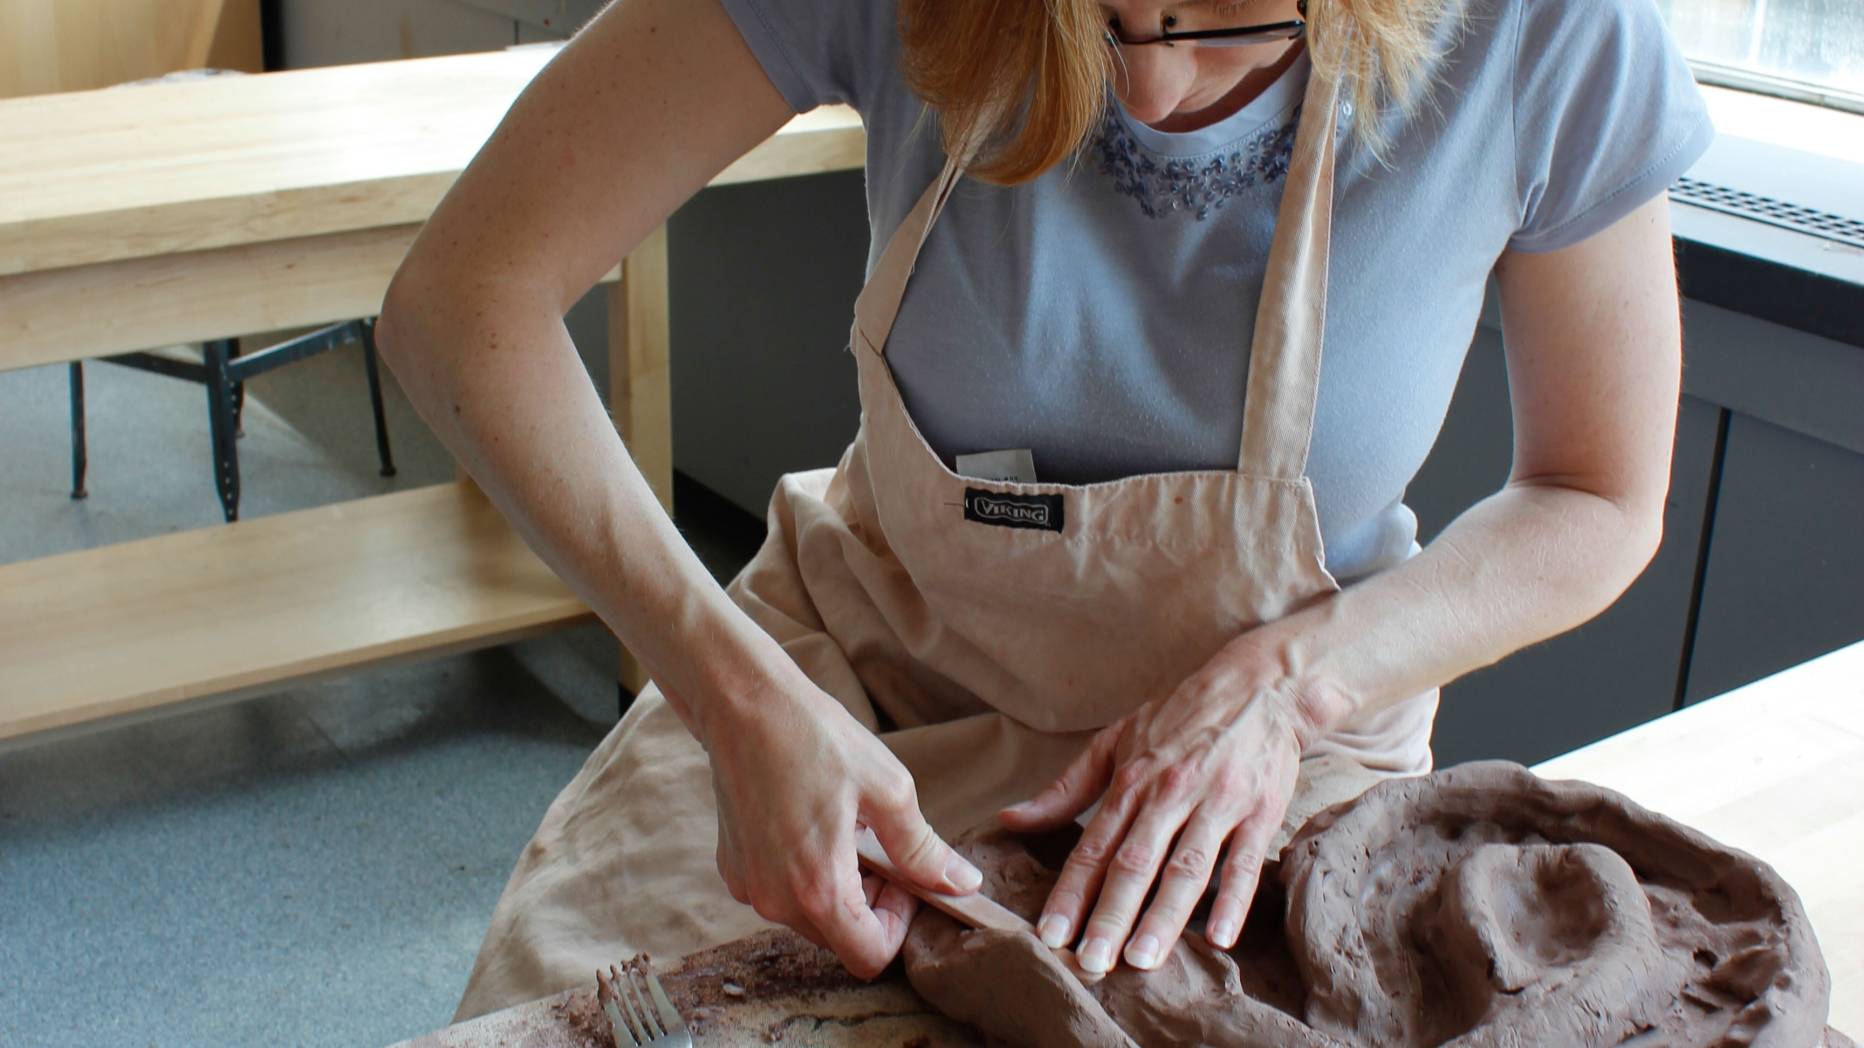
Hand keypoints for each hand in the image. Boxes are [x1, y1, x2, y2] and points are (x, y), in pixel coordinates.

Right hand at [698, 666, 984, 977]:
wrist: (742, 703)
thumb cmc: (816, 738)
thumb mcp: (888, 789)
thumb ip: (924, 850)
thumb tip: (962, 885)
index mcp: (818, 889)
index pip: (869, 957)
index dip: (899, 927)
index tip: (904, 881)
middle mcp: (775, 901)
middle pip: (840, 938)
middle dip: (871, 906)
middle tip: (882, 848)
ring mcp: (748, 886)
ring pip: (810, 917)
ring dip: (838, 888)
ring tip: (847, 829)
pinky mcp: (732, 868)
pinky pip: (780, 892)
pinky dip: (804, 874)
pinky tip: (812, 823)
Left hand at [998, 638, 1338, 973]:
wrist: (1260, 686)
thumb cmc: (1181, 717)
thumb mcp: (1116, 740)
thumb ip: (1065, 788)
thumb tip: (1009, 820)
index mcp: (1131, 781)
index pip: (1093, 847)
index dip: (1071, 893)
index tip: (1050, 935)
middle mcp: (1170, 794)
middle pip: (1134, 864)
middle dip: (1110, 917)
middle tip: (1090, 964)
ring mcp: (1216, 803)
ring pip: (1185, 868)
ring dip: (1163, 918)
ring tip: (1142, 962)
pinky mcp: (1260, 811)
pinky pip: (1245, 863)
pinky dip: (1233, 900)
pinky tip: (1219, 938)